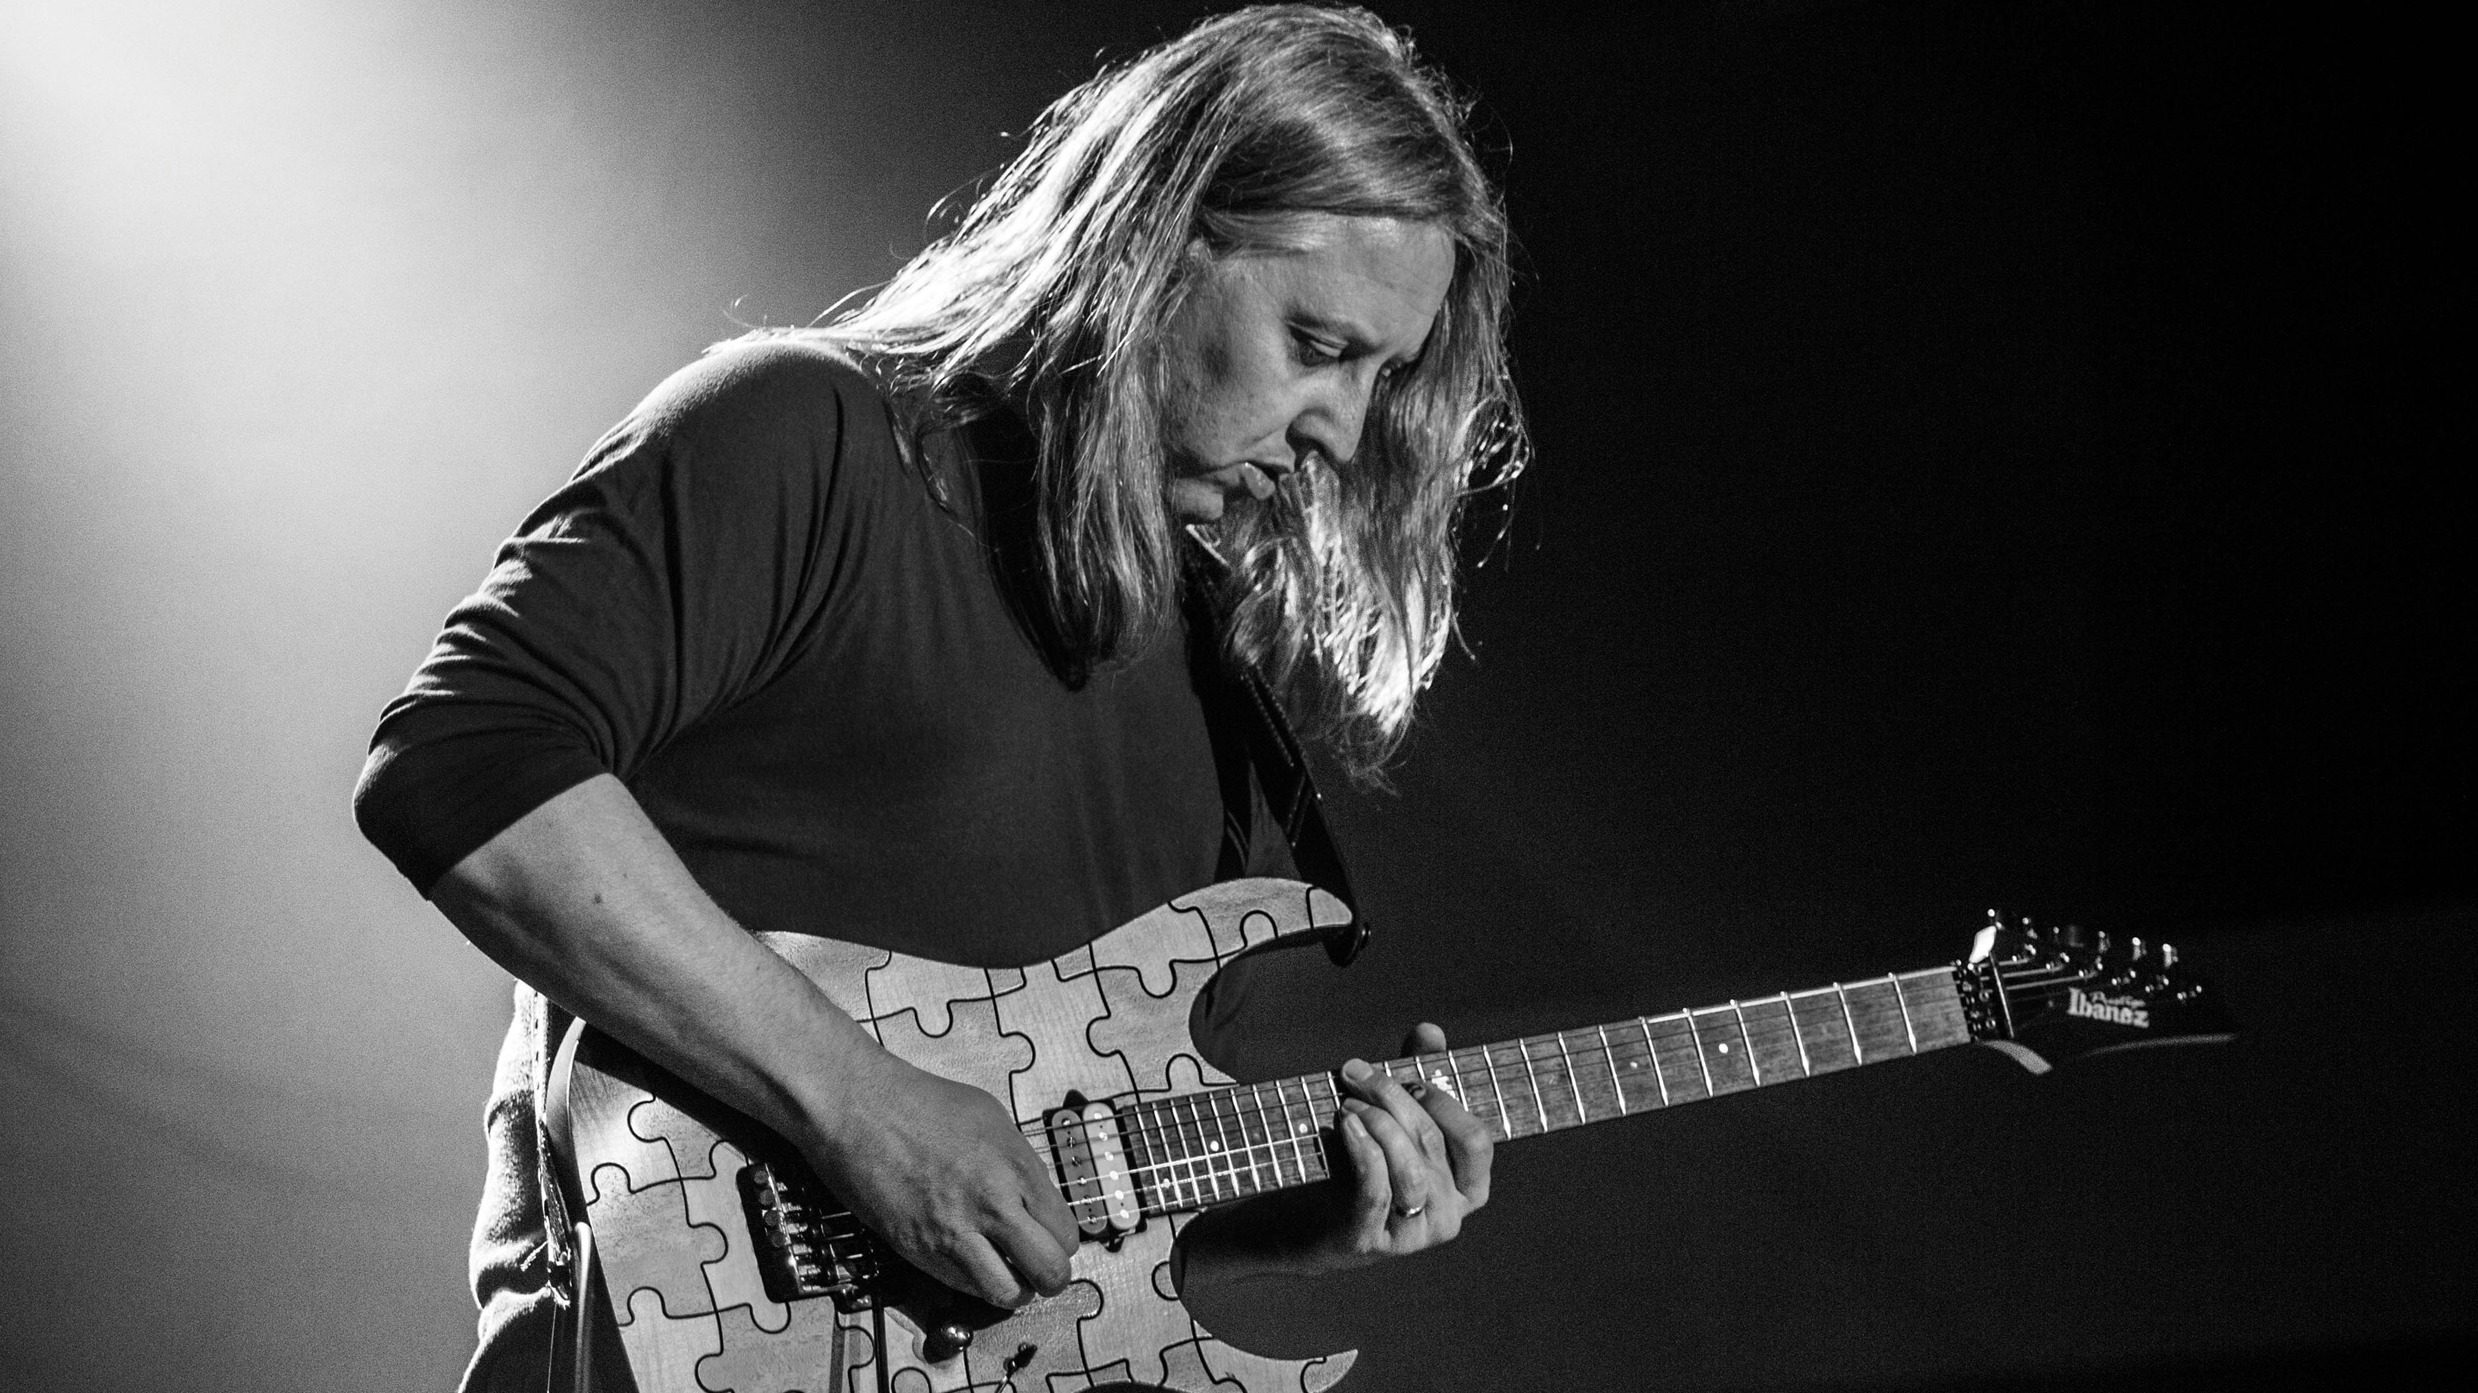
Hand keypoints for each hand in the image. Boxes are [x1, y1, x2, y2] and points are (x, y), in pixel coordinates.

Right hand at [798, 1048, 1079, 1307]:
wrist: (858, 1108)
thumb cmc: (919, 1102)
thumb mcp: (991, 1119)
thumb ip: (1019, 1163)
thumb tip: (1034, 1197)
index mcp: (1017, 1167)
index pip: (1066, 1232)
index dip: (1059, 1241)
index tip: (1047, 1238)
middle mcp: (994, 1204)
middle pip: (1050, 1271)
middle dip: (1049, 1276)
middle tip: (1036, 1267)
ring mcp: (956, 1232)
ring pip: (1009, 1294)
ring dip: (1013, 1290)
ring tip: (1004, 1273)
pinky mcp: (920, 1251)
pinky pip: (964, 1289)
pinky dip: (974, 1286)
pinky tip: (968, 1263)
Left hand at [1175, 1022, 1494, 1283]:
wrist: (1298, 1223)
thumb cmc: (1355, 1166)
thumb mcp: (1390, 1121)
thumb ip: (1415, 1076)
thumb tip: (1429, 1031)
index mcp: (1467, 1189)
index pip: (1476, 1142)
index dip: (1445, 1103)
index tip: (1409, 1077)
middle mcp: (1448, 1218)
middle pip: (1431, 1143)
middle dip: (1393, 1099)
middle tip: (1355, 1072)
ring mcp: (1411, 1236)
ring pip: (1409, 1169)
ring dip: (1377, 1125)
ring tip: (1347, 1104)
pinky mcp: (1369, 1242)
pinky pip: (1375, 1190)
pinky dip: (1361, 1150)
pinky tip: (1344, 1124)